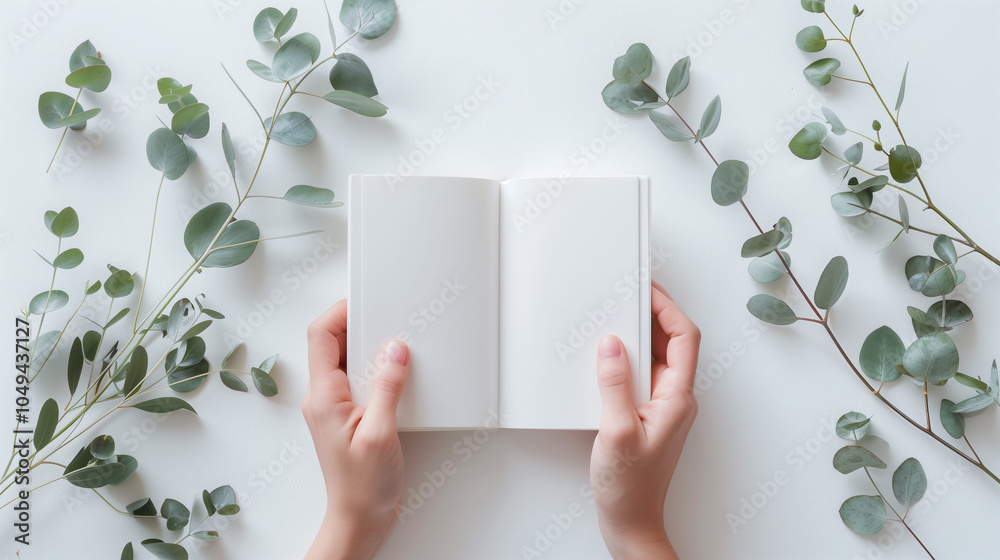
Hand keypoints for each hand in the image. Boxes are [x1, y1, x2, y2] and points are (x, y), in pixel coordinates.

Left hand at [303, 299, 409, 559]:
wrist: (360, 520)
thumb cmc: (363, 487)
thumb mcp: (381, 433)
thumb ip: (388, 387)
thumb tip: (395, 349)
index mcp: (323, 397)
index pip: (321, 337)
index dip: (340, 311)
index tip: (365, 299)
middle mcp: (323, 398)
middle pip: (331, 343)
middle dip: (357, 323)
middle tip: (384, 315)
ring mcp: (334, 408)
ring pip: (345, 360)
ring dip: (367, 346)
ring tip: (393, 342)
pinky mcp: (348, 417)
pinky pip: (357, 379)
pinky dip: (374, 368)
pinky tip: (395, 374)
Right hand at [590, 282, 700, 559]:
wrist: (630, 522)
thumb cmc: (629, 488)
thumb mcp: (616, 431)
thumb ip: (614, 384)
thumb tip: (612, 344)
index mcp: (678, 399)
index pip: (684, 338)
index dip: (668, 308)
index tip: (646, 288)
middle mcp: (675, 400)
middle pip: (672, 343)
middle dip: (651, 315)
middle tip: (627, 295)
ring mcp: (662, 408)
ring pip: (656, 359)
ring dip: (637, 337)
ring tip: (613, 321)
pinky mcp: (646, 416)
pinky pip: (641, 376)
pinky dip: (626, 360)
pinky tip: (606, 360)